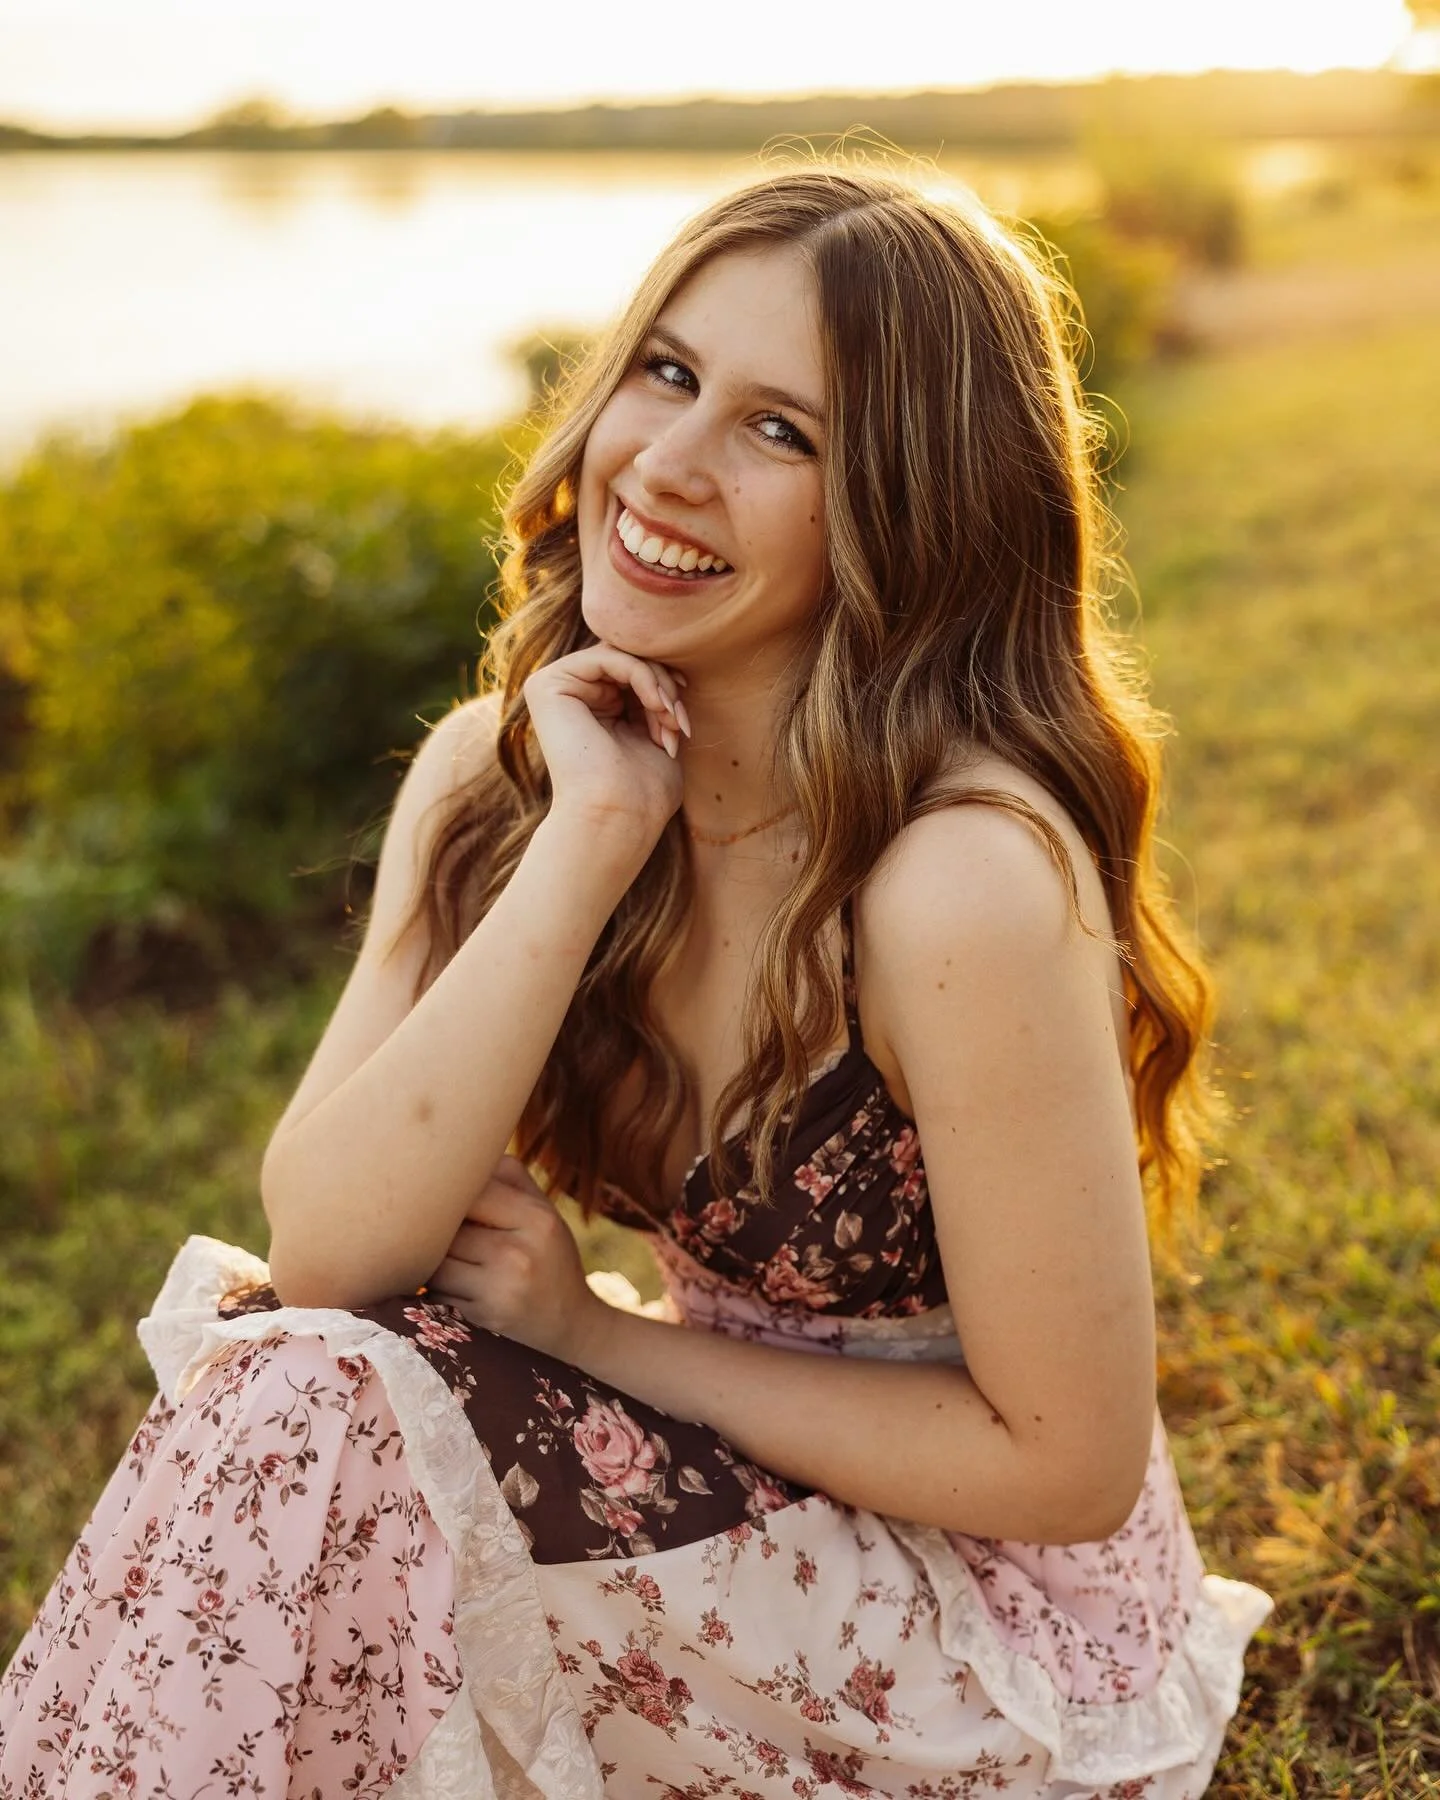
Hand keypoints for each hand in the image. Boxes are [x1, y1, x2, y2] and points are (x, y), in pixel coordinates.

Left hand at [424, 1155, 609, 1366]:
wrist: (573, 1323)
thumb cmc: (549, 1256)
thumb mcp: (543, 1212)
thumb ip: (508, 1177)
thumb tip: (459, 1150)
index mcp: (535, 1218)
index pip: (470, 1193)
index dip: (448, 1196)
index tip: (439, 1197)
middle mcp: (518, 1253)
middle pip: (447, 1231)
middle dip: (438, 1233)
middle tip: (440, 1234)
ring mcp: (500, 1289)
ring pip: (435, 1266)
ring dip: (432, 1265)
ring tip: (452, 1263)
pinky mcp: (484, 1318)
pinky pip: (438, 1297)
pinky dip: (438, 1293)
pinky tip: (458, 1290)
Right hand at [523, 642, 689, 854]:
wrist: (619, 816)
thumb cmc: (642, 790)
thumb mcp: (655, 730)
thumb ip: (653, 697)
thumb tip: (670, 669)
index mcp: (589, 706)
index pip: (632, 671)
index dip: (665, 685)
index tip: (684, 717)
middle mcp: (568, 694)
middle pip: (627, 659)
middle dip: (664, 687)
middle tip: (680, 722)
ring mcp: (553, 688)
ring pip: (621, 656)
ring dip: (659, 686)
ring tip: (672, 721)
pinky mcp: (547, 685)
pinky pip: (609, 657)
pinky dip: (643, 677)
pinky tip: (658, 706)